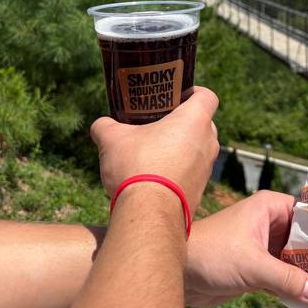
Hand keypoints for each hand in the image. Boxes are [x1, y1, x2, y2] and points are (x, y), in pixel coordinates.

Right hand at [90, 87, 218, 210]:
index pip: (207, 96)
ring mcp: (207, 168)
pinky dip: (178, 170)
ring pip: (197, 148)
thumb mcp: (112, 140)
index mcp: (195, 120)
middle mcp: (208, 142)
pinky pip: (192, 172)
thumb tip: (100, 125)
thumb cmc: (137, 167)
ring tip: (153, 151)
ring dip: (180, 147)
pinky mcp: (201, 190)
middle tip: (159, 123)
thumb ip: (106, 126)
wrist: (150, 215)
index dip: (194, 92)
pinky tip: (155, 176)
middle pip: (203, 122)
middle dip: (183, 121)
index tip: (176, 96)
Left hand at [185, 190, 307, 306]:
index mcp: (270, 208)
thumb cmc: (211, 254)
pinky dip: (295, 287)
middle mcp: (269, 224)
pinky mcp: (256, 267)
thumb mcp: (253, 266)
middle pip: (304, 239)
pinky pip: (283, 276)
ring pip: (295, 260)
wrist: (177, 273)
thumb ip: (286, 279)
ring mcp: (262, 246)